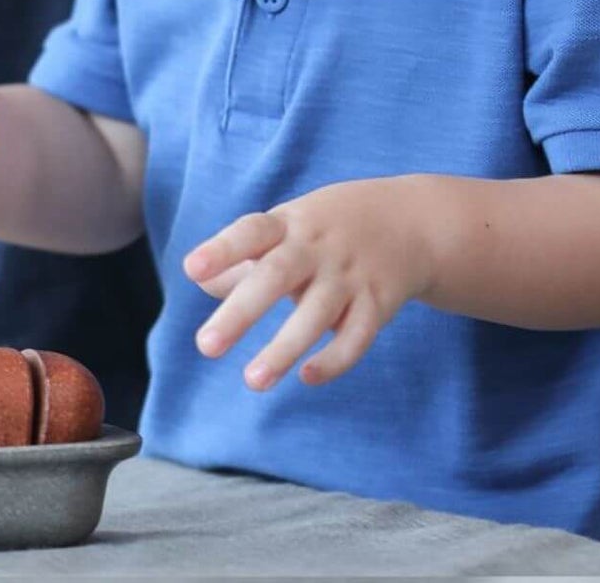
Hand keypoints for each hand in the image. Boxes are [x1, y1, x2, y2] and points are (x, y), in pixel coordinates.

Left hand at [183, 176, 441, 389]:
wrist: (408, 219)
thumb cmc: (325, 229)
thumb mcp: (285, 227)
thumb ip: (242, 256)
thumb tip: (200, 281)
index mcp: (287, 224)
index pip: (251, 232)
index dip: (222, 249)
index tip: (190, 269)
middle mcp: (316, 248)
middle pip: (277, 276)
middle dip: (241, 313)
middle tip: (205, 347)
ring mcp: (349, 275)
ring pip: (316, 314)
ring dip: (284, 349)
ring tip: (252, 380)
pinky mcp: (378, 303)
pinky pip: (357, 336)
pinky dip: (335, 359)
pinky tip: (306, 377)